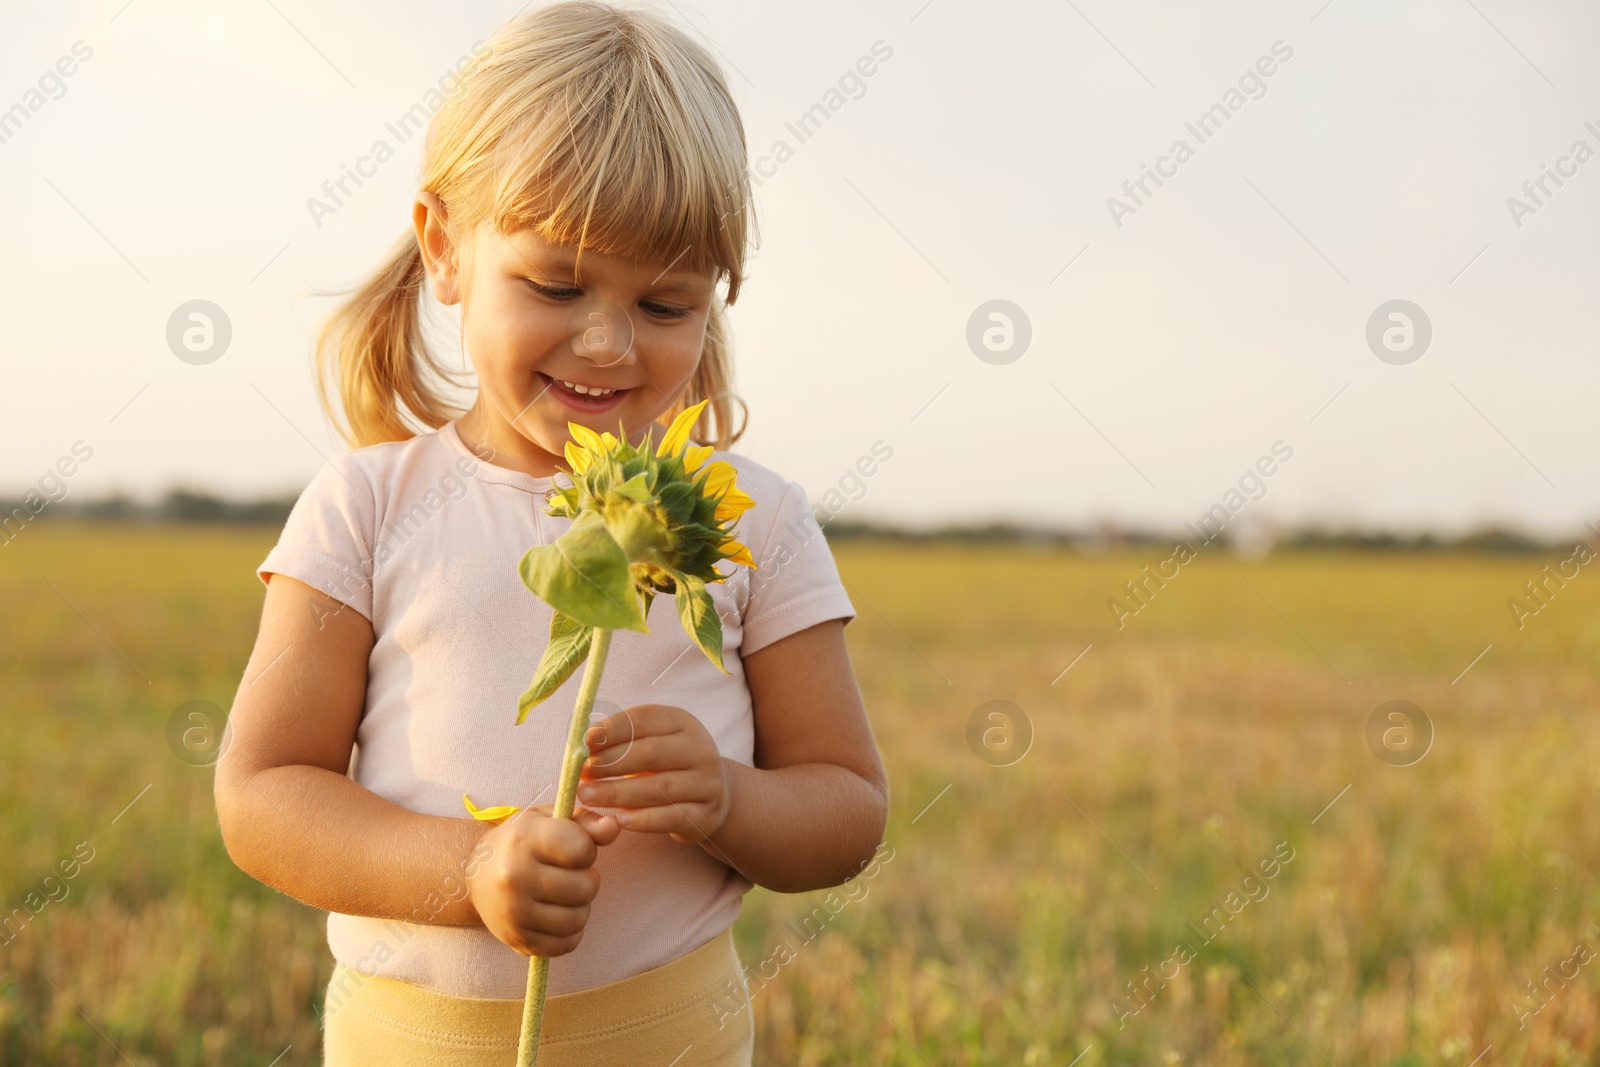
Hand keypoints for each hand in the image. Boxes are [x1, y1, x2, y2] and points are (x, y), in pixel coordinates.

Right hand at [465, 802, 619, 956]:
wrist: (476, 874)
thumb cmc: (522, 841)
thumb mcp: (550, 819)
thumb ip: (587, 823)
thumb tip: (614, 827)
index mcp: (524, 839)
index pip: (582, 849)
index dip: (586, 849)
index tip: (572, 850)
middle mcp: (515, 876)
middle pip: (586, 887)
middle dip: (587, 879)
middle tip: (571, 874)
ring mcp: (514, 912)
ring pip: (578, 918)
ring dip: (581, 907)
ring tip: (566, 895)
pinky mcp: (517, 939)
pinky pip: (566, 944)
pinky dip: (571, 932)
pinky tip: (559, 915)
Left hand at [576, 704, 731, 844]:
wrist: (713, 793)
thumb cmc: (668, 763)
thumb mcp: (652, 741)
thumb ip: (621, 740)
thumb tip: (583, 742)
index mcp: (682, 722)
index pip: (644, 720)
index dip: (613, 729)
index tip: (585, 741)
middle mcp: (699, 749)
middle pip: (651, 753)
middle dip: (611, 763)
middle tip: (581, 773)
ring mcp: (706, 783)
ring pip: (660, 788)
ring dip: (619, 793)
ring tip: (588, 796)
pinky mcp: (706, 814)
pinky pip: (672, 817)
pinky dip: (644, 820)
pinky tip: (619, 820)